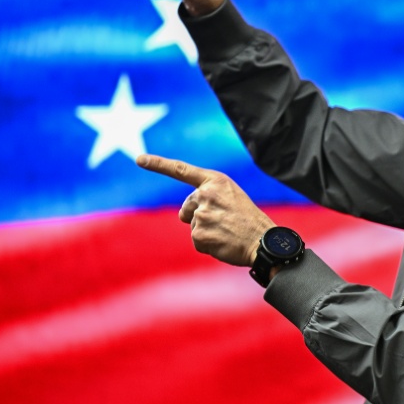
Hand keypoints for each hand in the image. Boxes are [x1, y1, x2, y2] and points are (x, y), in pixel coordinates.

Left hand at [137, 154, 271, 266]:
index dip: (159, 164)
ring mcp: (202, 214)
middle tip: (224, 222)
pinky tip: (224, 242)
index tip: (139, 159)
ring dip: (206, 232)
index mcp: (216, 181)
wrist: (264, 241)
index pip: (182, 170)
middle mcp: (206, 194)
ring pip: (193, 226)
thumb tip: (185, 215)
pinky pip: (197, 241)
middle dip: (197, 217)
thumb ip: (209, 197)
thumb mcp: (231, 197)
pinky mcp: (199, 234)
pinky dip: (208, 245)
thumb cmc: (249, 220)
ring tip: (227, 232)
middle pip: (186, 209)